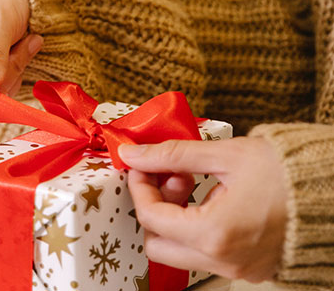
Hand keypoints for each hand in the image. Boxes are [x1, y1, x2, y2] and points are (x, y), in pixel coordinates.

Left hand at [120, 137, 286, 282]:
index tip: (144, 165)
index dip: (140, 186)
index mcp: (215, 233)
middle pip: (158, 245)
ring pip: (180, 252)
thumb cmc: (288, 171)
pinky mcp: (248, 267)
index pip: (151, 216)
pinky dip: (196, 229)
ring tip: (195, 184)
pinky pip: (206, 255)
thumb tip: (136, 154)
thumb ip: (173, 155)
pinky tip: (211, 199)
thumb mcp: (225, 155)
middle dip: (154, 208)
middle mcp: (224, 260)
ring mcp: (238, 268)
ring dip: (175, 218)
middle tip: (171, 178)